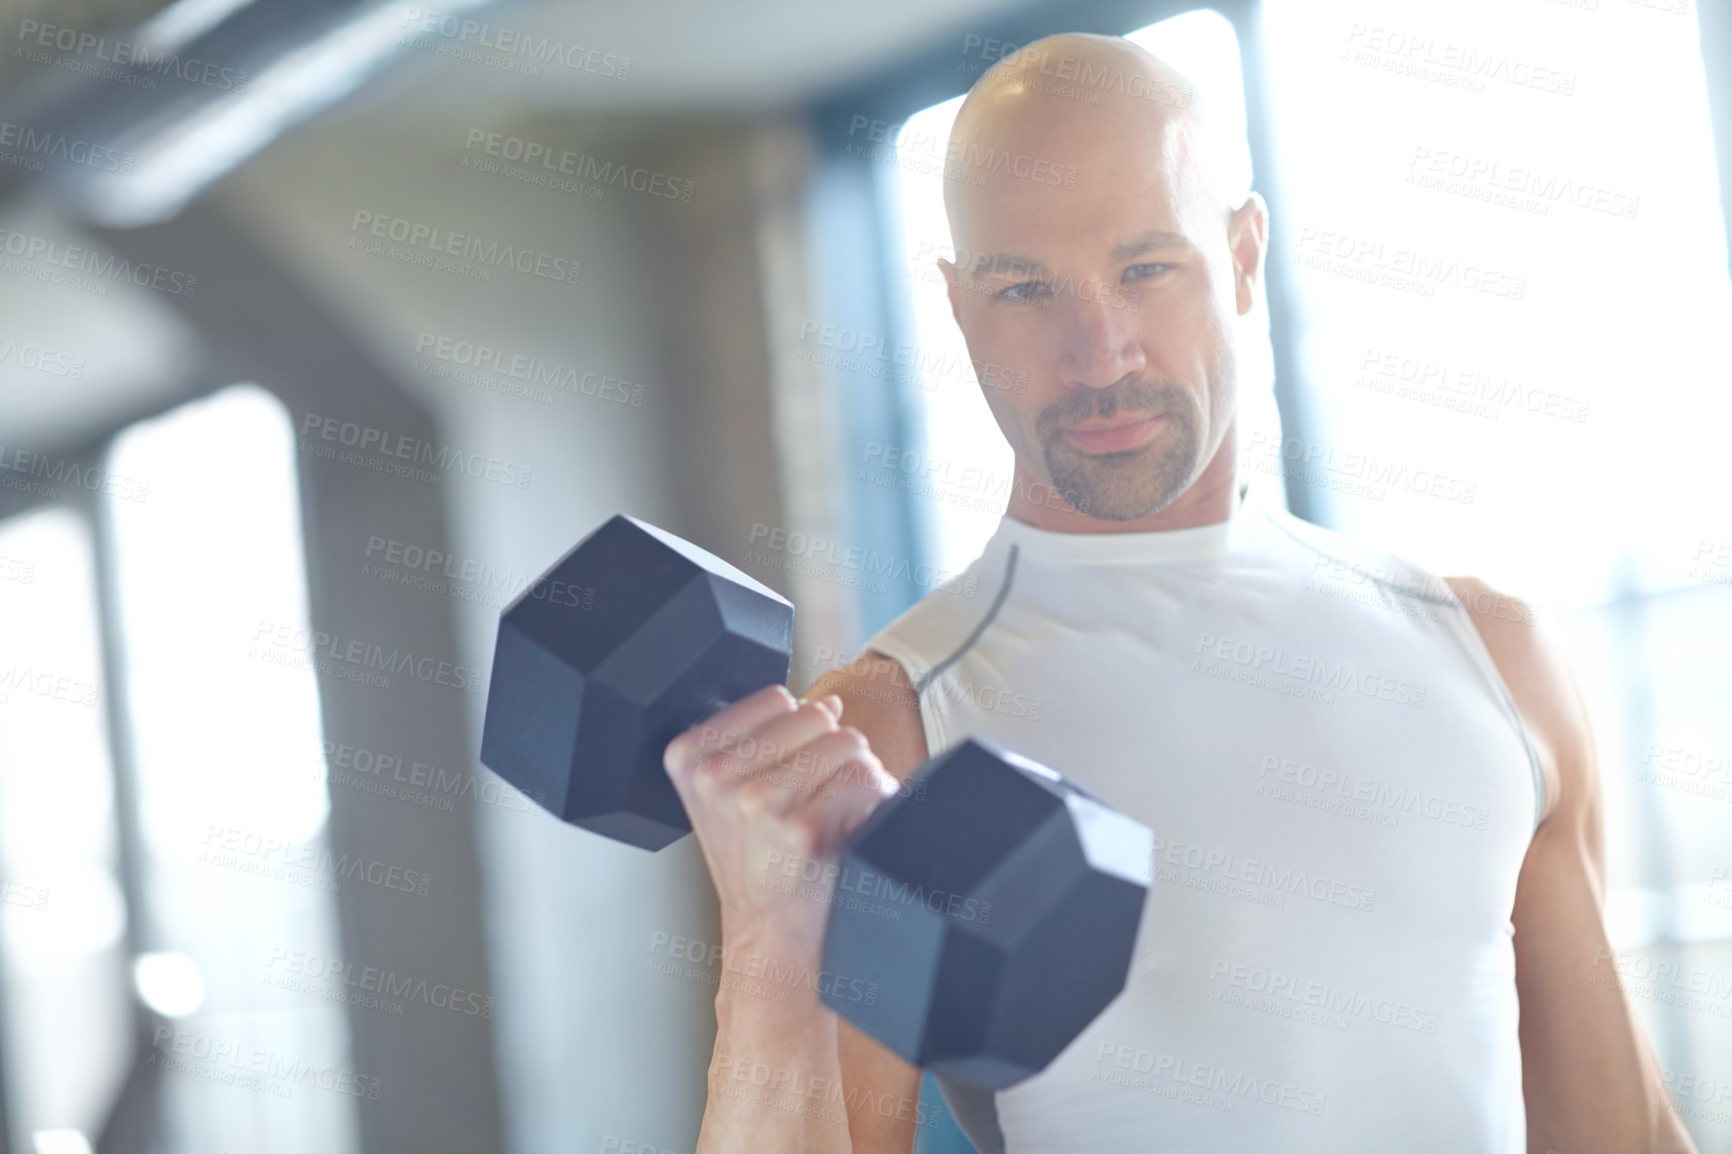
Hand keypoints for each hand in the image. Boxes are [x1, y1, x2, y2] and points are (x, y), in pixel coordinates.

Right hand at [663, 685, 899, 958]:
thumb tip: (829, 702)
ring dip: (858, 775)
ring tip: (834, 816)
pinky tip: (851, 830)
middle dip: (830, 752)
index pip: (777, 698)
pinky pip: (866, 778)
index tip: (784, 776)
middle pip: (816, 716)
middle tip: (815, 802)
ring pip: (848, 742)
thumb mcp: (735, 794)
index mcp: (690, 756)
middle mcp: (716, 777)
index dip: (797, 733)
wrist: (772, 938)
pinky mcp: (801, 830)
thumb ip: (773, 739)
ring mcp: (756, 803)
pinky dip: (875, 800)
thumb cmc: (761, 865)